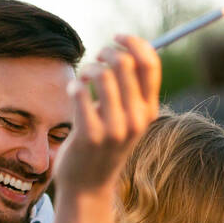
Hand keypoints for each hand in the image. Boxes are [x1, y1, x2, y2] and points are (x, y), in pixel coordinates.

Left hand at [55, 35, 160, 193]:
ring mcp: (114, 129)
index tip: (117, 37)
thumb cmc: (105, 143)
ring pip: (101, 74)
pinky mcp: (90, 135)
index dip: (133, 42)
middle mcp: (136, 119)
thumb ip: (130, 89)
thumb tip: (127, 48)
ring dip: (88, 68)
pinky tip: (73, 92)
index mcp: (149, 111)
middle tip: (95, 57)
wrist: (88, 185)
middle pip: (125, 64)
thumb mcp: (127, 118)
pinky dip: (74, 86)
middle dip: (106, 51)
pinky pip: (80, 93)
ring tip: (83, 78)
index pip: (150, 64)